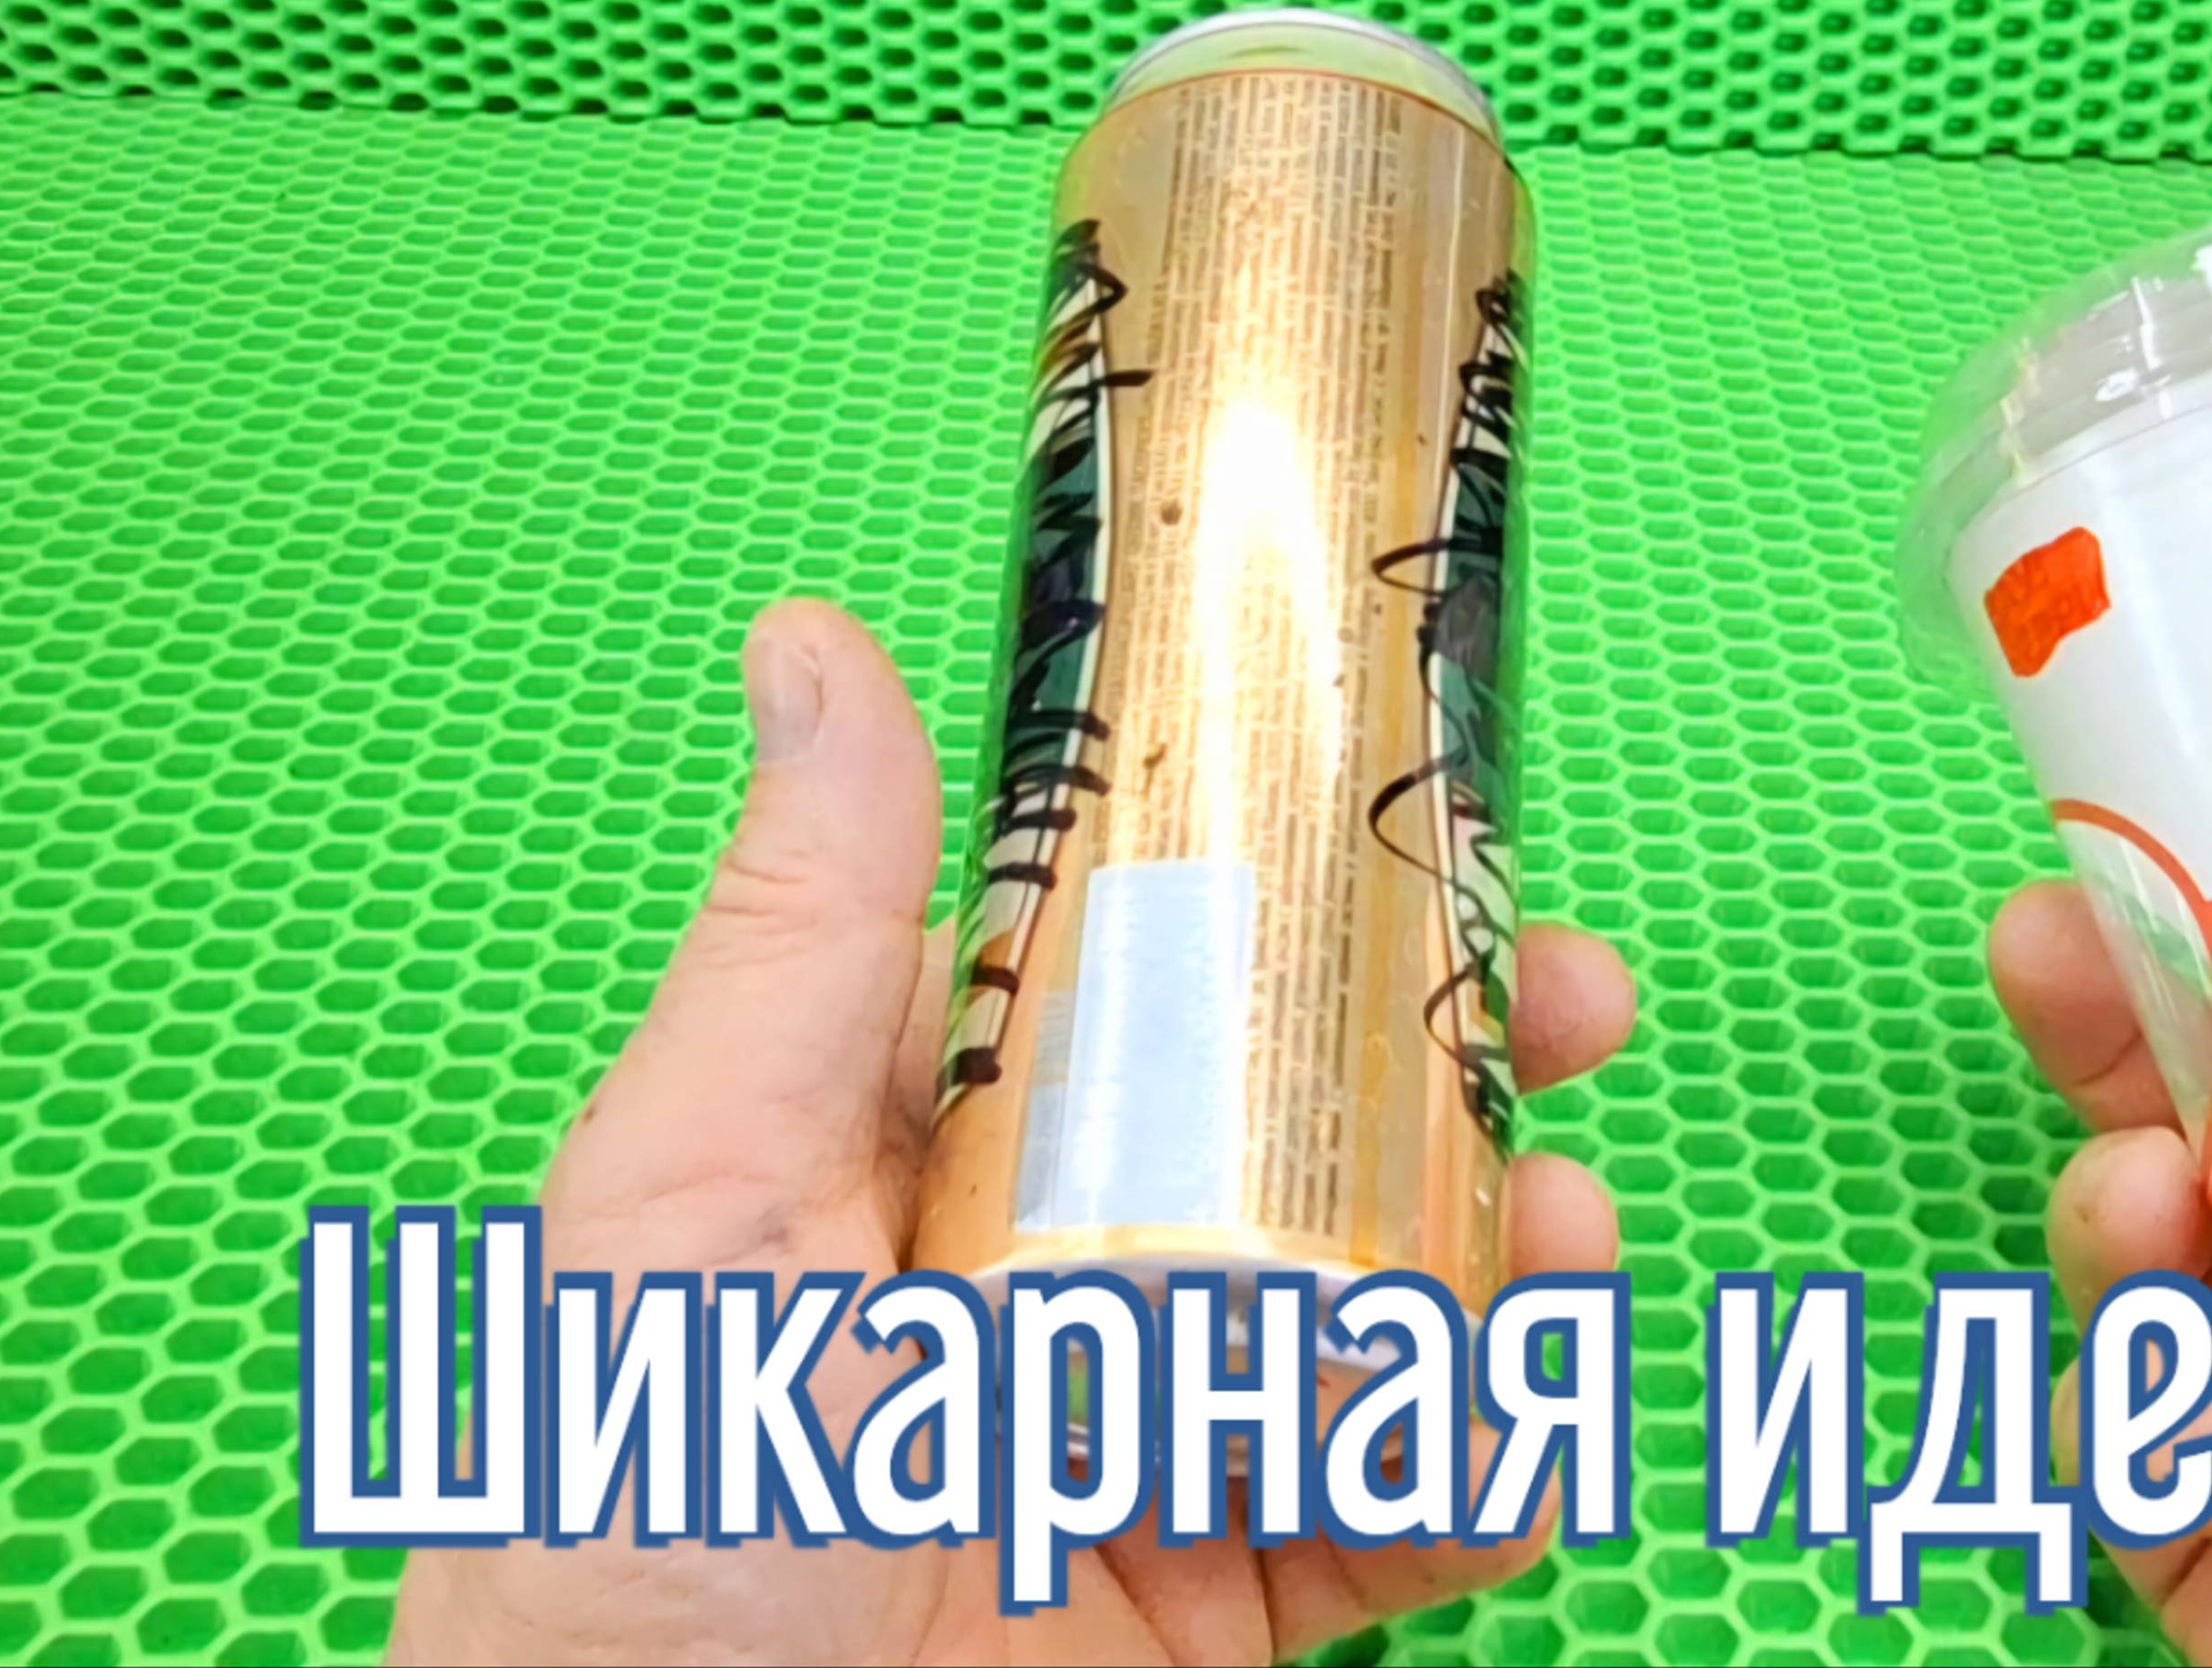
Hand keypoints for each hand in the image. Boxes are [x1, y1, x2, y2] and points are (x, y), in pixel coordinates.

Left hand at [389, 601, 1638, 1665]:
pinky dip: (1494, 1470)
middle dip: (1457, 1057)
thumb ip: (805, 940)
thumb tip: (815, 639)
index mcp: (929, 1146)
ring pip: (1386, 1307)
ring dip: (1511, 1255)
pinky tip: (1523, 1432)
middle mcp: (1057, 1276)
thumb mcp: (702, 1194)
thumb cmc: (634, 1514)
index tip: (1423, 808)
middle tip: (1577, 1000)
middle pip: (1300, 1125)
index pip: (1140, 971)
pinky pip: (1406, 1515)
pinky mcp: (1232, 1602)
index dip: (1288, 884)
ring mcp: (1156, 1438)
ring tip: (1566, 1232)